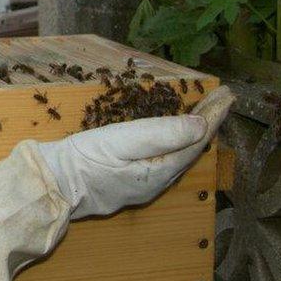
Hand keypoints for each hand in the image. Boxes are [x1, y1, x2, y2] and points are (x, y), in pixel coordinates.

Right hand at [39, 86, 233, 219]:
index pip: (196, 141)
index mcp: (159, 172)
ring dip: (192, 132)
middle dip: (207, 123)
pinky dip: (173, 142)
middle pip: (189, 149)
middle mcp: (156, 182)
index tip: (229, 96)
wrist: (52, 183)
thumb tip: (201, 125)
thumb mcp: (123, 141)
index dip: (214, 117)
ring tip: (205, 113)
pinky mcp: (126, 183)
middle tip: (222, 99)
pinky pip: (161, 160)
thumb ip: (162, 133)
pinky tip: (172, 135)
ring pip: (176, 156)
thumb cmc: (84, 160)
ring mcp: (141, 185)